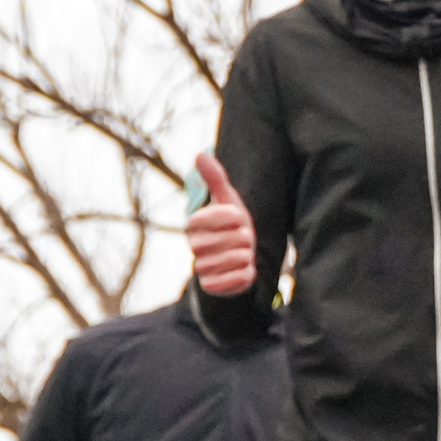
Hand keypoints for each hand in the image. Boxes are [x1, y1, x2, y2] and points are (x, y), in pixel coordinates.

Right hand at [187, 152, 256, 296]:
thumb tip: (199, 154)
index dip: (231, 217)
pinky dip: (245, 274)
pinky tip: (243, 269)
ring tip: (244, 253)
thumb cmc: (231, 225)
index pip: (210, 217)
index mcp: (194, 224)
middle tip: (244, 237)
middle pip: (229, 239)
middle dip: (244, 237)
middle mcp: (194, 246)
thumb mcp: (227, 199)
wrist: (236, 258)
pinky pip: (234, 280)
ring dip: (246, 255)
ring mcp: (201, 267)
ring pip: (234, 259)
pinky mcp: (211, 286)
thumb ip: (214, 178)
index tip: (238, 217)